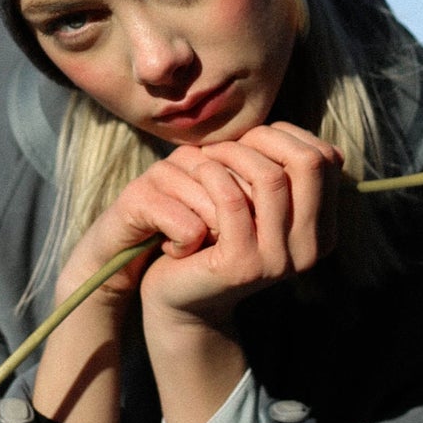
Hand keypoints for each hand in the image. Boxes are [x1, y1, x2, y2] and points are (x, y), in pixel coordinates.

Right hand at [36, 152, 241, 422]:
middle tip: (221, 241)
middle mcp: (189, 156)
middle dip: (244, 223)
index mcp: (213, 156)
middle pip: (247, 185)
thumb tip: (301, 200)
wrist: (121, 267)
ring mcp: (163, 172)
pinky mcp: (138, 196)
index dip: (263, 205)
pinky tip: (176, 251)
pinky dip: (186, 246)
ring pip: (220, 205)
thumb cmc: (183, 246)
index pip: (262, 165)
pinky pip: (187, 224)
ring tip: (197, 247)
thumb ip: (258, 204)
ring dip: (214, 237)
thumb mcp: (227, 224)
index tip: (245, 232)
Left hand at [138, 123, 343, 325]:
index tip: (250, 138)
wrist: (183, 297)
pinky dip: (212, 173)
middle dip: (265, 138)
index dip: (287, 135)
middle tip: (229, 144)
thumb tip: (286, 131)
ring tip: (208, 156)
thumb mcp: (258, 205)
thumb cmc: (219, 235)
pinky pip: (232, 199)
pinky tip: (197, 170)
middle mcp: (311, 248)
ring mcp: (279, 260)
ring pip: (270, 177)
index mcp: (323, 230)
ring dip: (233, 153)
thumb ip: (280, 173)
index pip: (326, 158)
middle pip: (309, 163)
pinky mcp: (243, 265)